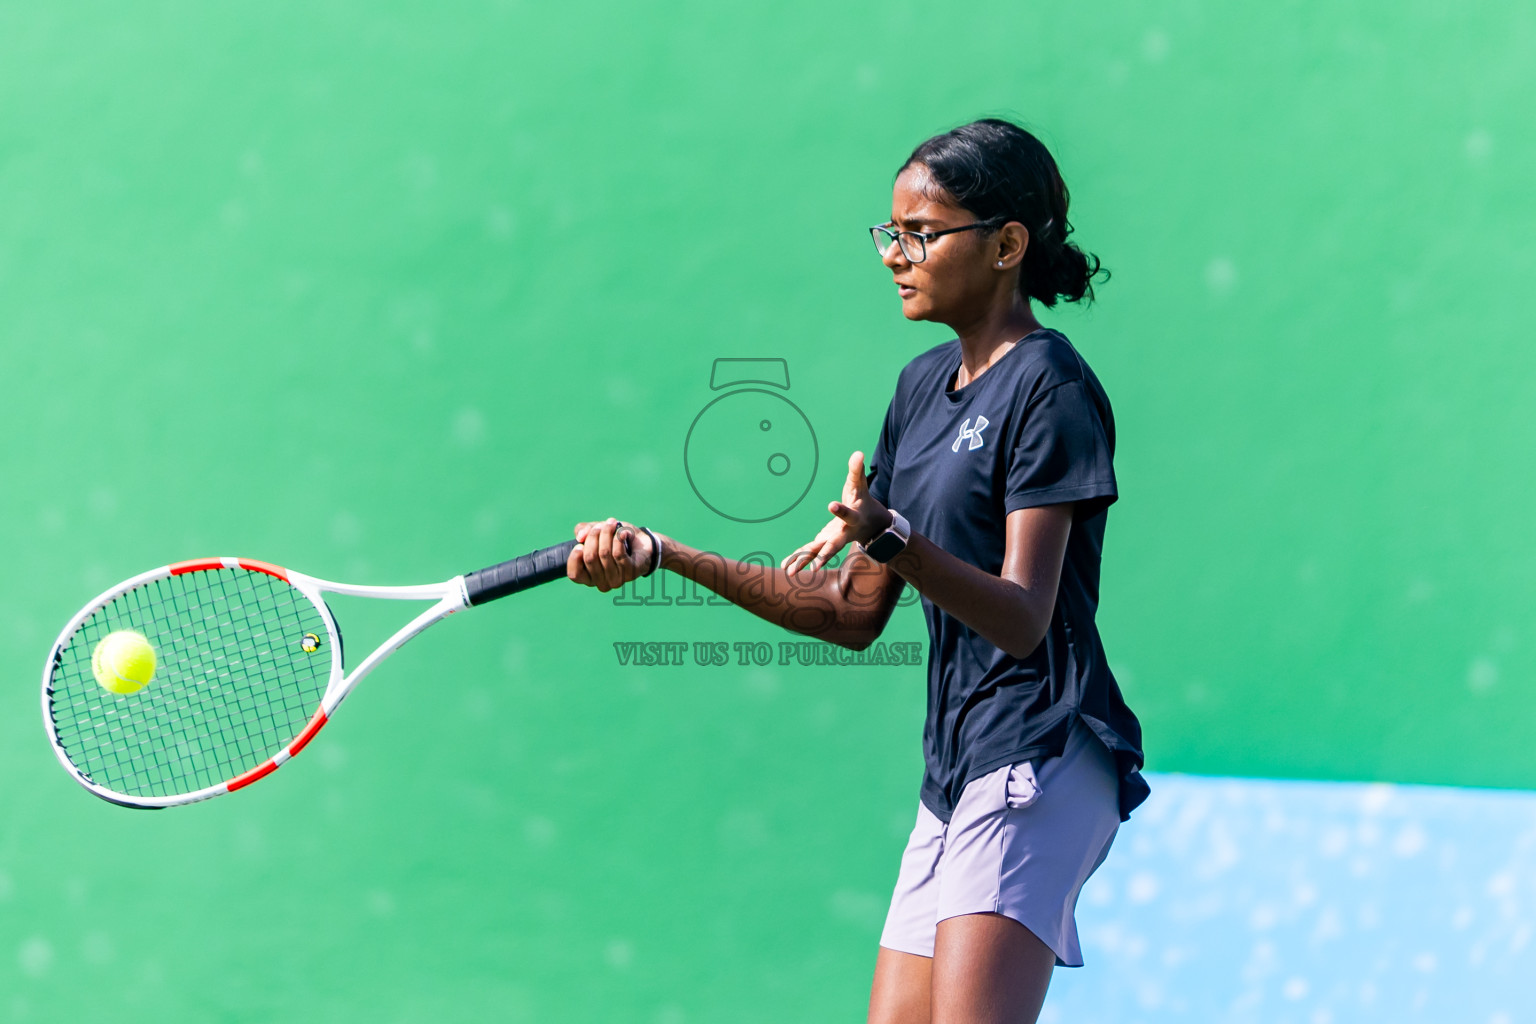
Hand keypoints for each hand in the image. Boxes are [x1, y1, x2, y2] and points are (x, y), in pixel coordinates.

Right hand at [568, 518, 654, 591]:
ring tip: (611, 523)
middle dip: (594, 536)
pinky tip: (623, 532)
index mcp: (589, 578)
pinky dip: (619, 538)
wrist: (643, 543)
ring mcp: (616, 580)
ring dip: (607, 533)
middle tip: (601, 525)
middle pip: (590, 557)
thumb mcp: (597, 532)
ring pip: (604, 554)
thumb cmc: (616, 539)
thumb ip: (583, 532)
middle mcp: (602, 583)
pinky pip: (618, 553)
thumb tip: (580, 537)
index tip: (580, 543)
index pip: (574, 575)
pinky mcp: (630, 573)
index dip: (574, 557)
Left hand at [779, 451, 890, 573]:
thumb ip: (857, 471)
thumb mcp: (861, 486)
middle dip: (824, 554)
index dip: (840, 509)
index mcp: (853, 518)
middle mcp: (843, 533)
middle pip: (833, 544)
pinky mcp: (824, 543)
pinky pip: (811, 552)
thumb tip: (858, 452)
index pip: (847, 513)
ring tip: (790, 572)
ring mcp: (833, 540)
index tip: (831, 505)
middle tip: (814, 564)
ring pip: (818, 552)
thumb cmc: (864, 502)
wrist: (872, 526)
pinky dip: (799, 559)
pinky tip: (787, 567)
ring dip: (805, 561)